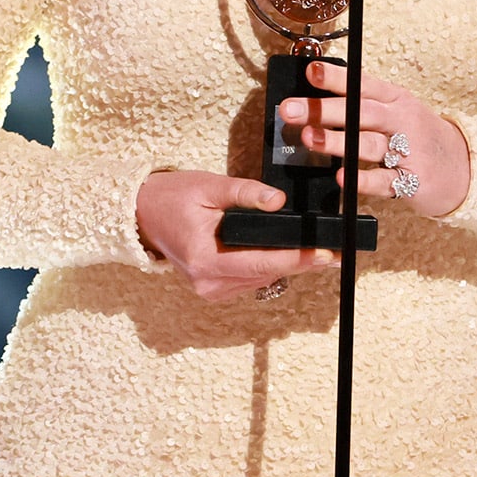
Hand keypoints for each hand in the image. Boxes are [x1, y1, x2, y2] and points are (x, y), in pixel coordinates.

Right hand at [135, 170, 337, 301]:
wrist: (142, 213)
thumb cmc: (172, 197)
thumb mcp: (209, 186)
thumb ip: (245, 192)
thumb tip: (278, 201)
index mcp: (205, 259)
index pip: (262, 263)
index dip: (297, 259)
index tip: (326, 255)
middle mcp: (207, 282)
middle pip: (266, 275)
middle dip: (300, 263)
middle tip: (334, 252)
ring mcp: (209, 289)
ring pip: (261, 280)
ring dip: (286, 266)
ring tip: (314, 250)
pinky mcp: (213, 288)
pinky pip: (249, 280)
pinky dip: (267, 267)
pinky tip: (284, 253)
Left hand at [280, 62, 469, 217]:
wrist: (465, 168)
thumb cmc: (419, 137)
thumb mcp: (398, 111)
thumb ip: (363, 106)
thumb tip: (314, 100)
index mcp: (395, 99)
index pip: (362, 84)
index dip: (336, 78)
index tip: (310, 71)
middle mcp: (402, 120)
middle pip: (361, 111)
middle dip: (324, 110)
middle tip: (291, 110)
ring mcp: (409, 151)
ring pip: (369, 143)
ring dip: (337, 141)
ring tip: (309, 138)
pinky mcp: (413, 181)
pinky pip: (384, 182)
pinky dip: (362, 180)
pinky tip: (342, 178)